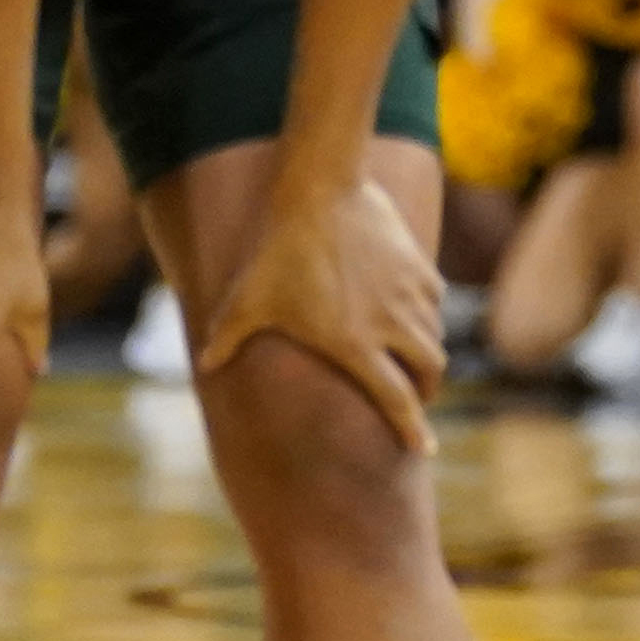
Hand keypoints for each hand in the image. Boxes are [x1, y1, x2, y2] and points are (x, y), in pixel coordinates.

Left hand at [195, 170, 447, 451]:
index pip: (394, 400)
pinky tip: (412, 309)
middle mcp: (390, 325)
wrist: (319, 191)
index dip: (412, 429)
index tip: (425, 449)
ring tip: (412, 356)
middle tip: (415, 397)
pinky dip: (427, 312)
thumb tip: (204, 366)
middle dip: (425, 391)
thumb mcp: (247, 300)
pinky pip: (435, 299)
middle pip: (429, 373)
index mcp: (354, 344)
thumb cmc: (278, 251)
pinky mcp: (418, 265)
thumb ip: (227, 339)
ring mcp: (409, 294)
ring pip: (435, 337)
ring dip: (426, 353)